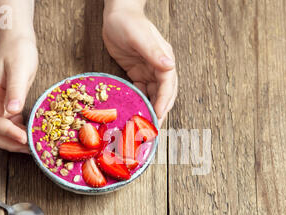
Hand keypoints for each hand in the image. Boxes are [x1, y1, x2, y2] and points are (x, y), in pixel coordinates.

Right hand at [0, 36, 37, 152]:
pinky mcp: (6, 105)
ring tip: (33, 145)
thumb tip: (13, 110)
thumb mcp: (19, 69)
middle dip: (11, 143)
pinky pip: (9, 125)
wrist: (17, 41)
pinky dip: (19, 133)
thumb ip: (16, 89)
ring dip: (14, 142)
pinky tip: (32, 134)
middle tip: (31, 149)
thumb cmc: (18, 52)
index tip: (25, 139)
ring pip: (0, 132)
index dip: (9, 134)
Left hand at [102, 9, 177, 125]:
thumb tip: (169, 66)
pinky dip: (140, 102)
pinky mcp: (138, 74)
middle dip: (160, 111)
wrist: (116, 14)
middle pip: (164, 94)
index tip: (159, 115)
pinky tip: (135, 112)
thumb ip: (153, 52)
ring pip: (153, 96)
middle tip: (153, 128)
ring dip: (150, 110)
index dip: (164, 101)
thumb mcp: (139, 36)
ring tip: (144, 125)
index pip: (168, 85)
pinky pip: (141, 92)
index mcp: (164, 59)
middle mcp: (159, 67)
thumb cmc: (127, 21)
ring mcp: (149, 71)